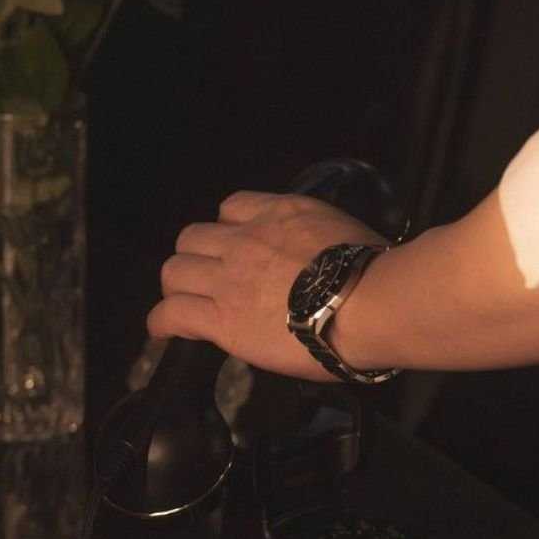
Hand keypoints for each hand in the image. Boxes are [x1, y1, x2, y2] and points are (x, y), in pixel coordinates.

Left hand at [146, 191, 389, 381]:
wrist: (371, 303)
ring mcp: (229, 278)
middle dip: (197, 256)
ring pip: (174, 271)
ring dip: (178, 286)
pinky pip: (172, 313)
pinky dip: (162, 322)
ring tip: (186, 304)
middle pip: (192, 237)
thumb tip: (325, 262)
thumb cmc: (376, 273)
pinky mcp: (221, 318)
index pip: (233, 207)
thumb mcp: (347, 234)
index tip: (239, 246)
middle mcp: (247, 239)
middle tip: (210, 279)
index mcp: (281, 214)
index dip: (230, 228)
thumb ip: (321, 241)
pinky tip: (163, 332)